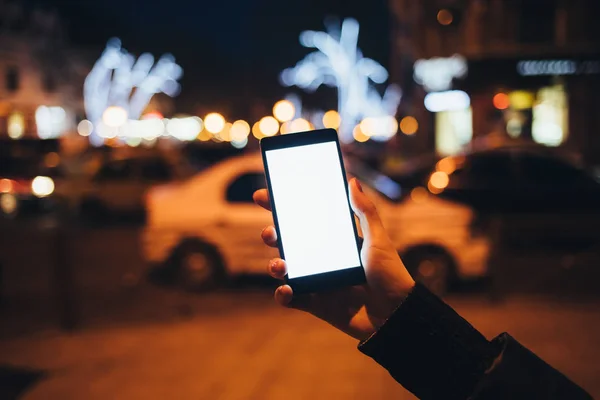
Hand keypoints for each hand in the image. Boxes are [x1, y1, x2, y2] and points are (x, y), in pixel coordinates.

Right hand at [253, 178, 414, 340]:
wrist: (396, 314)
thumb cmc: (391, 274)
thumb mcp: (378, 239)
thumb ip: (365, 211)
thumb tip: (352, 181)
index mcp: (334, 240)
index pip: (304, 220)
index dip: (281, 208)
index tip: (264, 196)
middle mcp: (321, 258)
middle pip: (287, 243)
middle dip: (272, 235)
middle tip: (270, 233)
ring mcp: (316, 280)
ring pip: (284, 269)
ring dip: (274, 265)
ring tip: (279, 265)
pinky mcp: (315, 303)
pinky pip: (291, 299)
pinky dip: (282, 295)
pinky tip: (287, 290)